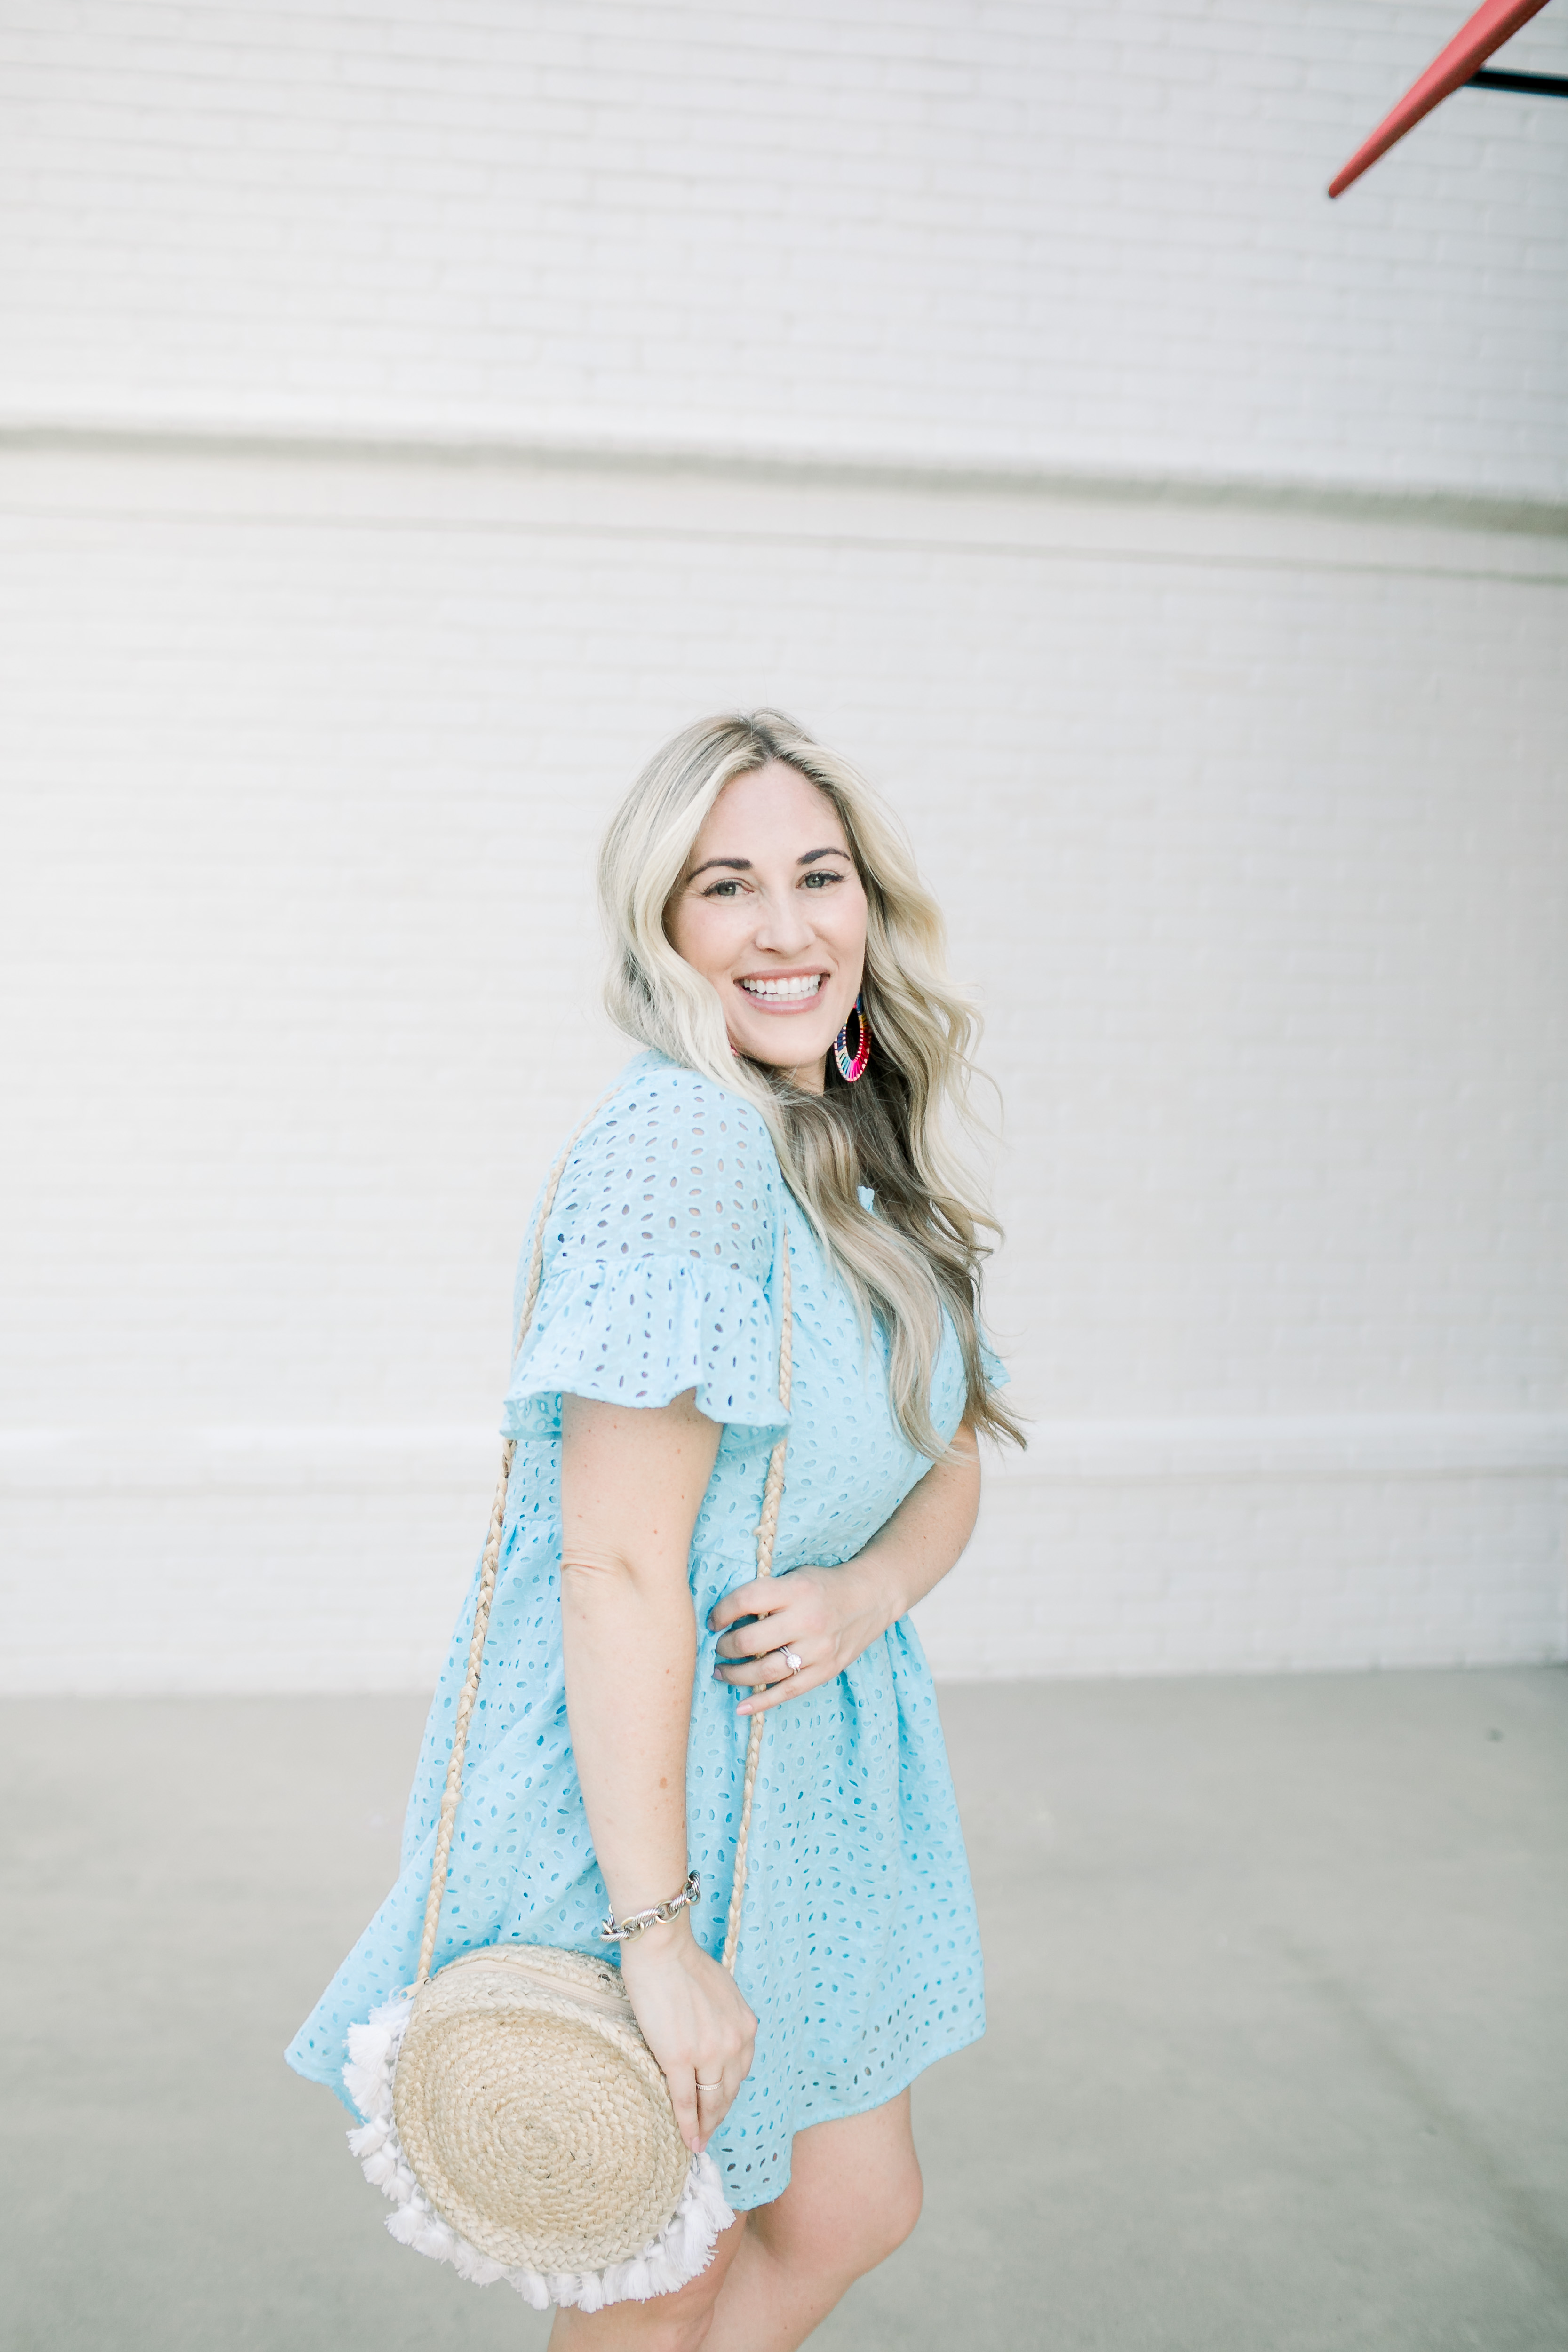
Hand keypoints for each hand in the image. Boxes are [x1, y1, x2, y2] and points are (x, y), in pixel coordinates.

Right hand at [618, 1916, 757, 2152]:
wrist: (663, 1948)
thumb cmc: (685, 1963)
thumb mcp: (723, 1992)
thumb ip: (727, 2020)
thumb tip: (719, 2037)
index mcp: (746, 2026)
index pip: (740, 2072)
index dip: (729, 2094)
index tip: (720, 2108)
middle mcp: (733, 2043)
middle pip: (728, 2091)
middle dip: (719, 2115)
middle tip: (709, 2134)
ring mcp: (707, 2053)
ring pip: (710, 2101)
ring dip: (705, 2126)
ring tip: (699, 2142)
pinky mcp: (679, 2058)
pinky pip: (685, 2101)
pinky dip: (688, 2125)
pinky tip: (688, 2140)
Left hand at [708, 1561, 894, 1717]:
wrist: (872, 1597)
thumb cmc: (824, 1585)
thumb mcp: (795, 1577)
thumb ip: (767, 1594)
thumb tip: (726, 1618)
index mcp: (796, 1590)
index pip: (746, 1600)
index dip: (722, 1612)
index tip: (713, 1621)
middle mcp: (807, 1621)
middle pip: (751, 1641)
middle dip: (725, 1647)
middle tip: (717, 1647)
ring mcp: (818, 1650)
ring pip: (766, 1671)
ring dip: (736, 1675)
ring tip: (721, 1672)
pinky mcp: (826, 1671)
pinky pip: (788, 1692)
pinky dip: (762, 1702)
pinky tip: (742, 1707)